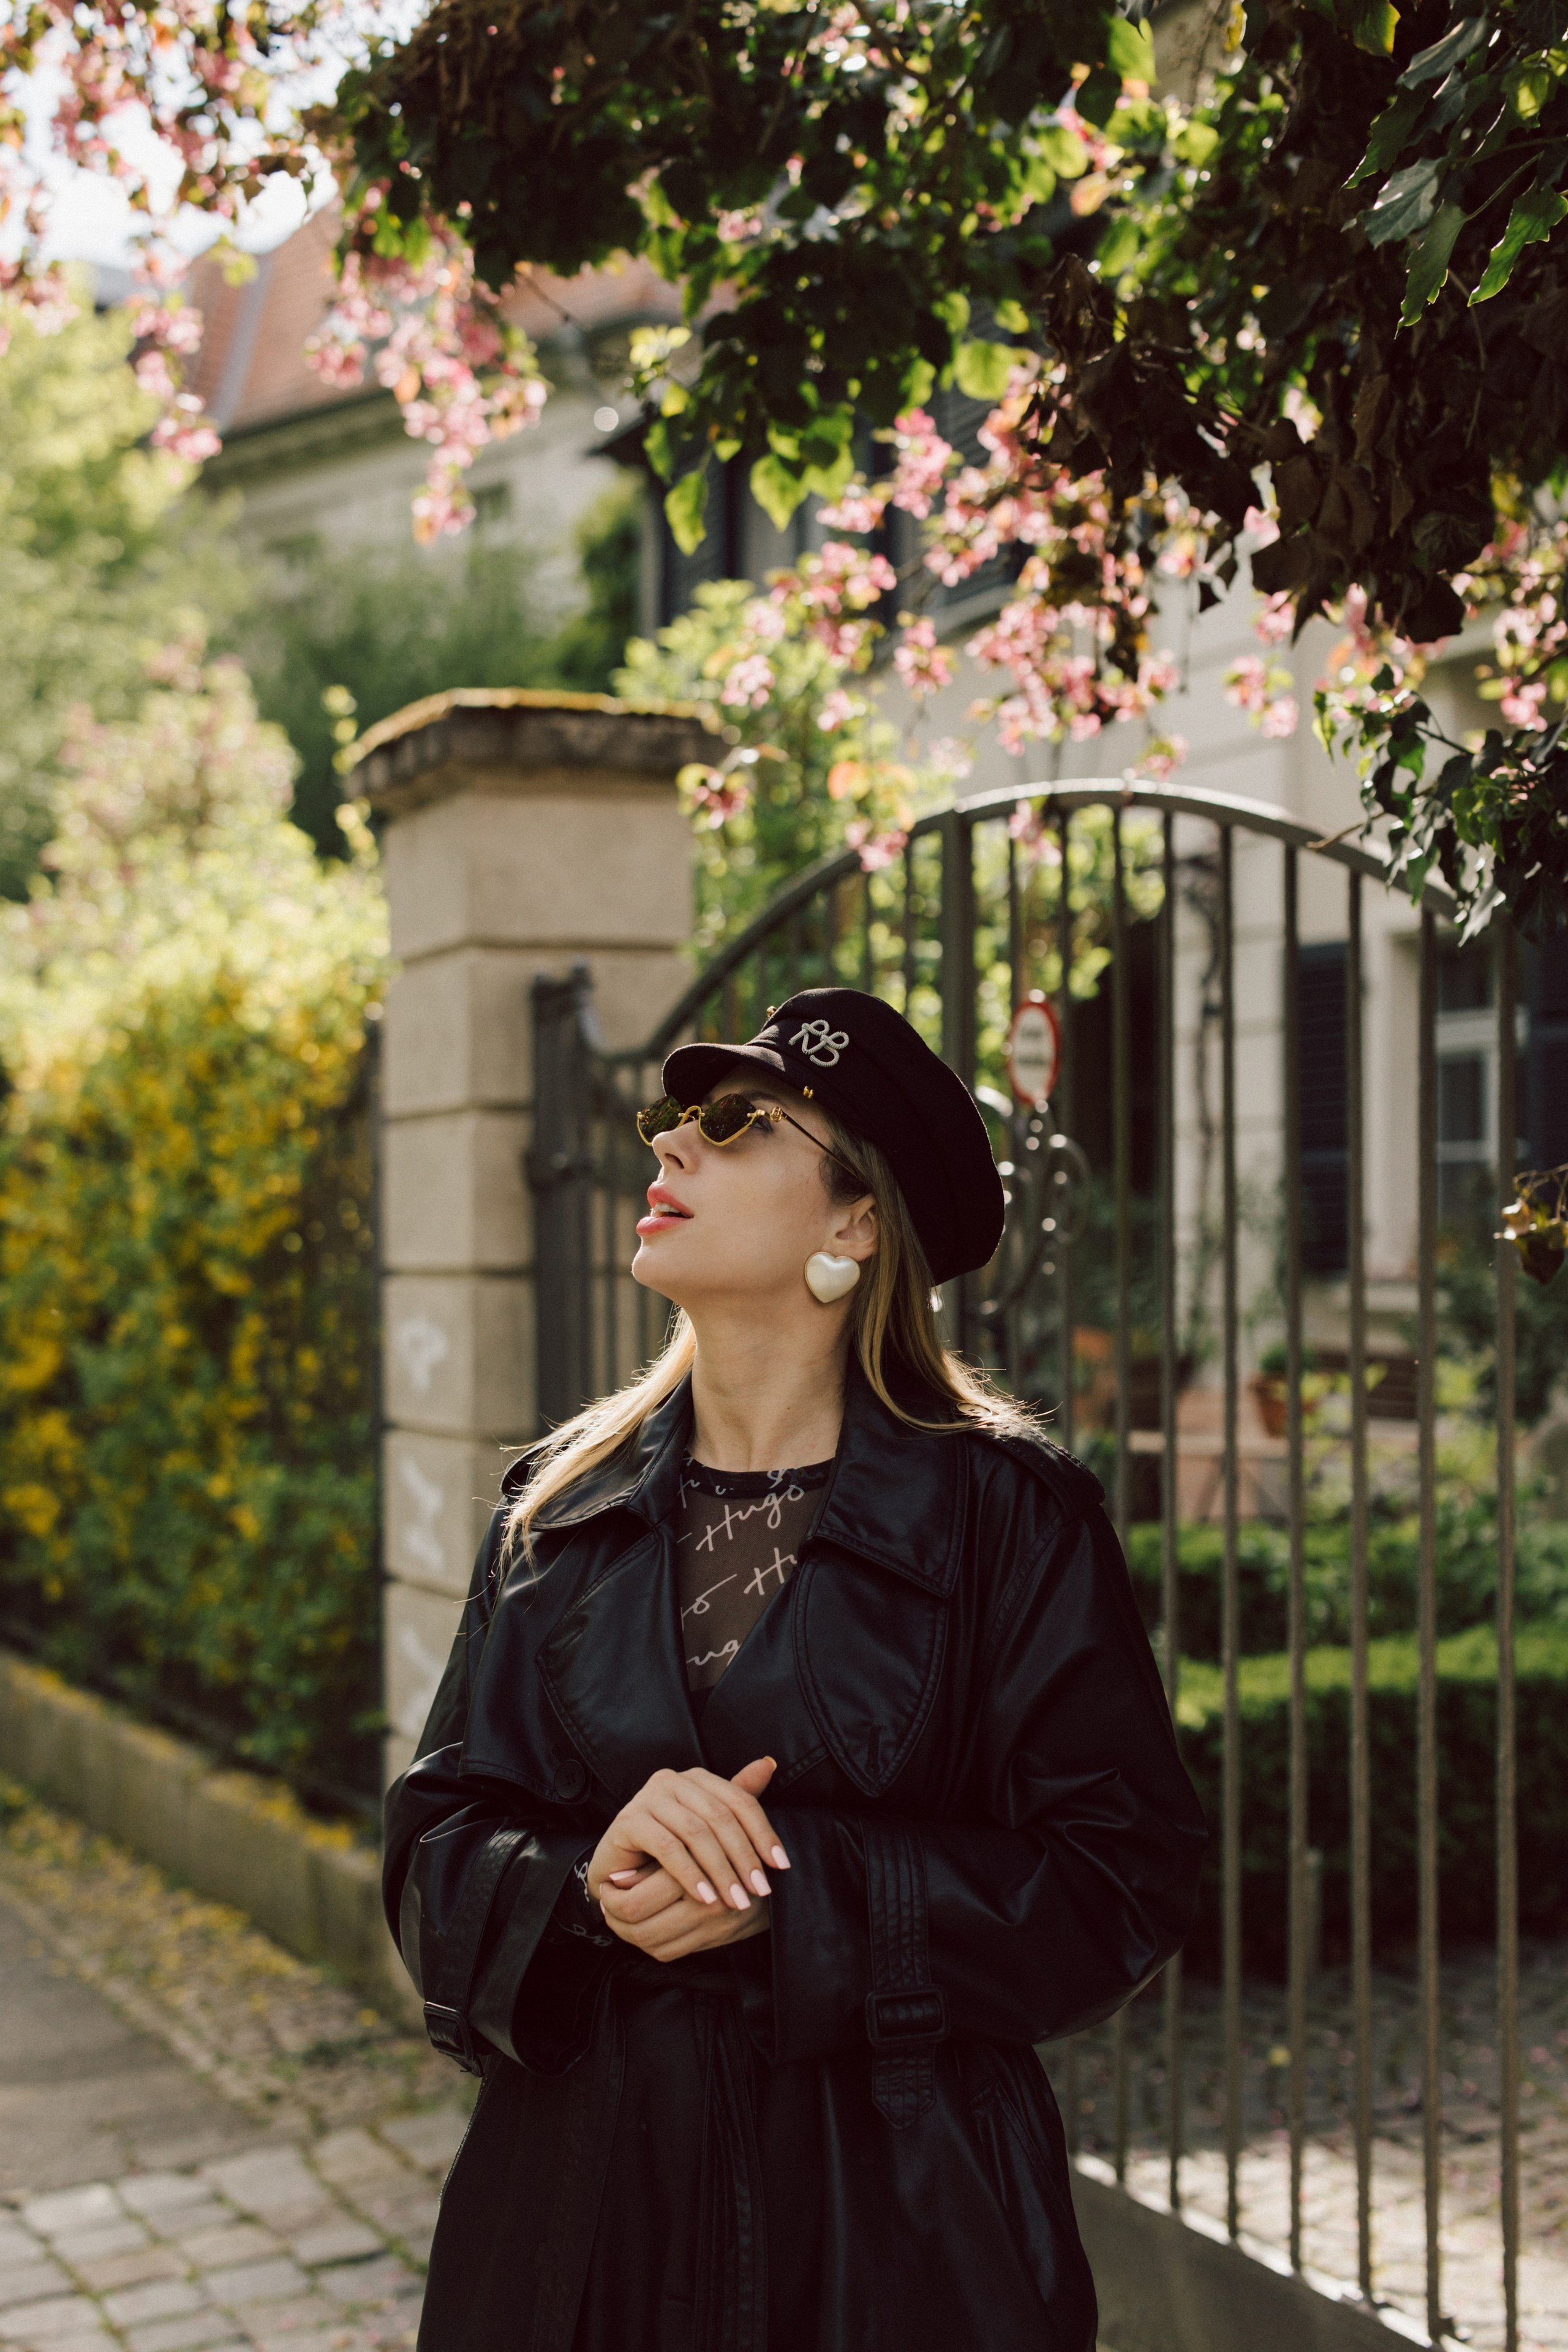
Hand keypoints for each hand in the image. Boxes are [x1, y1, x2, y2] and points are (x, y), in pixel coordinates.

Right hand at [586, 1756, 787, 1915]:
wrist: (620, 1870)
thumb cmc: (668, 1850)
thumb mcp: (707, 1831)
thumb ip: (736, 1804)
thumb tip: (770, 1765)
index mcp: (697, 1778)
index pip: (740, 1801)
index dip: (763, 1833)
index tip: (782, 1866)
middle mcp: (673, 1780)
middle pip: (721, 1817)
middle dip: (744, 1857)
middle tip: (760, 1890)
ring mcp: (648, 1797)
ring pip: (696, 1833)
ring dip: (721, 1871)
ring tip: (736, 1900)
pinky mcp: (629, 1820)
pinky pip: (667, 1848)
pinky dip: (690, 1875)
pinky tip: (705, 1898)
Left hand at [597, 1862, 772, 1961]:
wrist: (778, 1880)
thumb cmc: (733, 1847)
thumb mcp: (702, 1838)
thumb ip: (658, 1859)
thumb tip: (616, 1876)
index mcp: (698, 1872)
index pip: (638, 1900)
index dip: (614, 1895)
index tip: (608, 1882)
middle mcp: (705, 1905)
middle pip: (639, 1925)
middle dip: (614, 1914)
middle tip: (605, 1899)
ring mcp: (710, 1928)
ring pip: (649, 1941)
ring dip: (625, 1931)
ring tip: (615, 1913)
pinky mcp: (713, 1941)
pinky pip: (667, 1952)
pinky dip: (647, 1942)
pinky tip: (638, 1927)